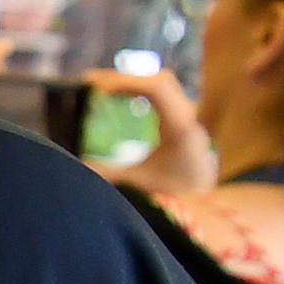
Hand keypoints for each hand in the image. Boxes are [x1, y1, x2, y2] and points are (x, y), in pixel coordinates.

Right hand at [86, 62, 214, 193]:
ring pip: (163, 85)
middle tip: (92, 84)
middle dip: (125, 79)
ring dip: (133, 83)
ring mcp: (189, 117)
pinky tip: (120, 99)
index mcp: (180, 127)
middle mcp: (188, 117)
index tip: (98, 89)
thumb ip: (107, 175)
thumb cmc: (174, 197)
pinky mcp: (185, 121)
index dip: (126, 82)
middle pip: (159, 80)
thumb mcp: (139, 185)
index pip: (157, 88)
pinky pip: (164, 95)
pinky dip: (140, 92)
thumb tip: (76, 167)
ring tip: (103, 89)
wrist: (208, 205)